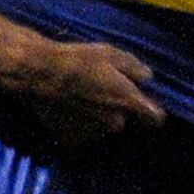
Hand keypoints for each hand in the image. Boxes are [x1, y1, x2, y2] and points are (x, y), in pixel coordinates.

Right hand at [5, 34, 163, 146]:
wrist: (39, 74)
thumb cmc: (77, 60)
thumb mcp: (111, 53)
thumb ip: (134, 68)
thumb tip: (147, 78)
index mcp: (127, 102)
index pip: (155, 118)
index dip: (151, 111)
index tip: (145, 104)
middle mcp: (114, 124)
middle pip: (122, 119)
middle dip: (114, 108)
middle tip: (98, 89)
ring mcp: (92, 134)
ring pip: (101, 126)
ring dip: (96, 116)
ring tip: (79, 96)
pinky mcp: (72, 139)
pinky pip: (82, 132)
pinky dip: (77, 123)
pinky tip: (66, 107)